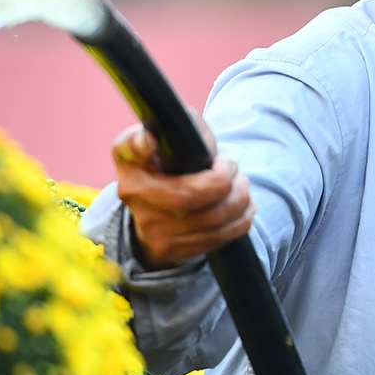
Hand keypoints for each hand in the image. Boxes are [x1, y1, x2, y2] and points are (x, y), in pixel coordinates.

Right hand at [111, 122, 254, 267]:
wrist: (160, 201)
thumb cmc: (171, 157)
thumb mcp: (168, 133)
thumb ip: (172, 126)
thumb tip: (150, 140)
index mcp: (130, 163)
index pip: (133, 151)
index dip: (148, 147)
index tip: (158, 141)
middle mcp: (134, 199)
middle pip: (188, 196)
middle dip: (224, 182)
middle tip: (233, 168)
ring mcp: (151, 229)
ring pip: (210, 220)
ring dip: (239, 201)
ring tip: (243, 186)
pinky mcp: (171, 248)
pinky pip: (216, 239)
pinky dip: (239, 222)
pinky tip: (244, 208)